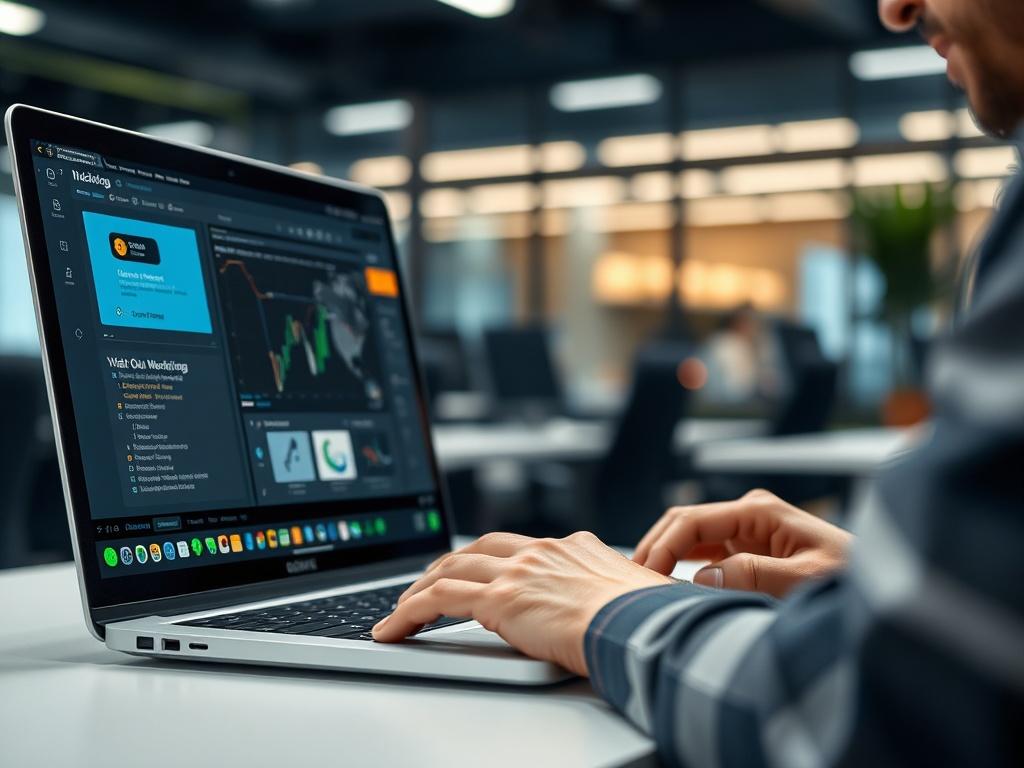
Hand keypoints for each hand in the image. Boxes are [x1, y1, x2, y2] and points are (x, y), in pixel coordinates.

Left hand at [373, 531, 672, 675]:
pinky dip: (408, 612)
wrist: (642, 624)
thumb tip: (617, 609)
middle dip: (448, 565)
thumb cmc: (648, 618)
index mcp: (572, 546)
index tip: (476, 568)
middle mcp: (541, 550)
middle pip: (477, 549)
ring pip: (450, 570)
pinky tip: (393, 628)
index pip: (517, 545)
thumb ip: (609, 594)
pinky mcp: (498, 598)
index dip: (488, 557)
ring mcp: (517, 571)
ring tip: (401, 608)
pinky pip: (437, 599)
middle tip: (428, 582)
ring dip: (420, 589)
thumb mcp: (631, 594)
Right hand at [633, 490, 852, 597]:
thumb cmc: (851, 580)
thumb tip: (701, 577)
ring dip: (665, 557)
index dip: (662, 545)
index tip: (643, 574)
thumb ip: (755, 574)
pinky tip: (667, 586)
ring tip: (640, 584)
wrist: (879, 588)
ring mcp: (746, 531)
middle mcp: (748, 514)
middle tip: (629, 580)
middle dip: (655, 548)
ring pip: (689, 537)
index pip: (692, 519)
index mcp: (759, 510)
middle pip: (683, 523)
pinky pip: (703, 553)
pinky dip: (681, 567)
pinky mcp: (748, 550)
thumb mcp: (806, 580)